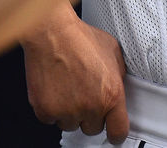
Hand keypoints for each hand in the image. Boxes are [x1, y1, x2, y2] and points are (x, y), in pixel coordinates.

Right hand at [23, 13, 128, 143]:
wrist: (53, 33)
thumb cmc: (81, 38)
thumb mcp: (113, 51)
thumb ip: (119, 74)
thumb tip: (119, 85)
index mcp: (112, 94)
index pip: (118, 131)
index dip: (116, 133)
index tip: (113, 133)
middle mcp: (91, 107)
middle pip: (93, 128)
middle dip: (90, 114)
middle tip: (84, 92)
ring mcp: (67, 111)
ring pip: (71, 124)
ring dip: (70, 111)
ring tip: (68, 85)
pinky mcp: (46, 111)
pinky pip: (51, 119)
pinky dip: (52, 107)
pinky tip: (55, 87)